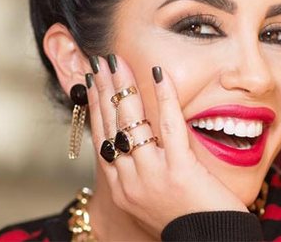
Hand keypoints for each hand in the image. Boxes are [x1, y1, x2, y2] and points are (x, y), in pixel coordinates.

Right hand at [86, 54, 248, 234]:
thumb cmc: (186, 219)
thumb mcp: (151, 197)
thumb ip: (139, 170)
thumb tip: (133, 141)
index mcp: (120, 187)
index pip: (101, 138)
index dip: (96, 106)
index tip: (94, 82)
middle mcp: (128, 181)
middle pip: (111, 125)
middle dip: (105, 89)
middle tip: (101, 62)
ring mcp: (151, 175)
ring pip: (131, 122)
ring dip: (123, 87)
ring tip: (119, 62)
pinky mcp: (178, 169)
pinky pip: (168, 126)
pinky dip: (164, 96)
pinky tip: (159, 74)